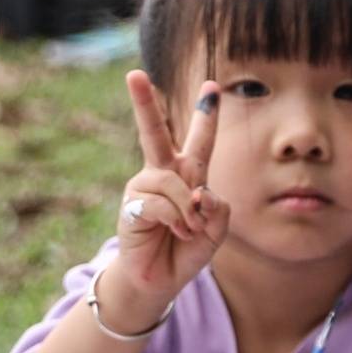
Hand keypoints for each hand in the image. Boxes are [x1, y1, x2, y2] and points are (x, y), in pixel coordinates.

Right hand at [99, 70, 229, 331]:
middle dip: (143, 103)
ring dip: (189, 210)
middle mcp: (162, 175)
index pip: (198, 141)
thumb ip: (218, 209)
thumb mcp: (215, 230)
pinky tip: (177, 232)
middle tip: (134, 74)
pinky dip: (177, 220)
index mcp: (187, 175)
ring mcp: (144, 188)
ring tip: (189, 230)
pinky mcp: (133, 205)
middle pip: (154, 134)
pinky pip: (162, 203)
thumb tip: (201, 192)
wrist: (161, 278)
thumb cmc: (186, 250)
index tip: (211, 86)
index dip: (205, 114)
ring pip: (173, 182)